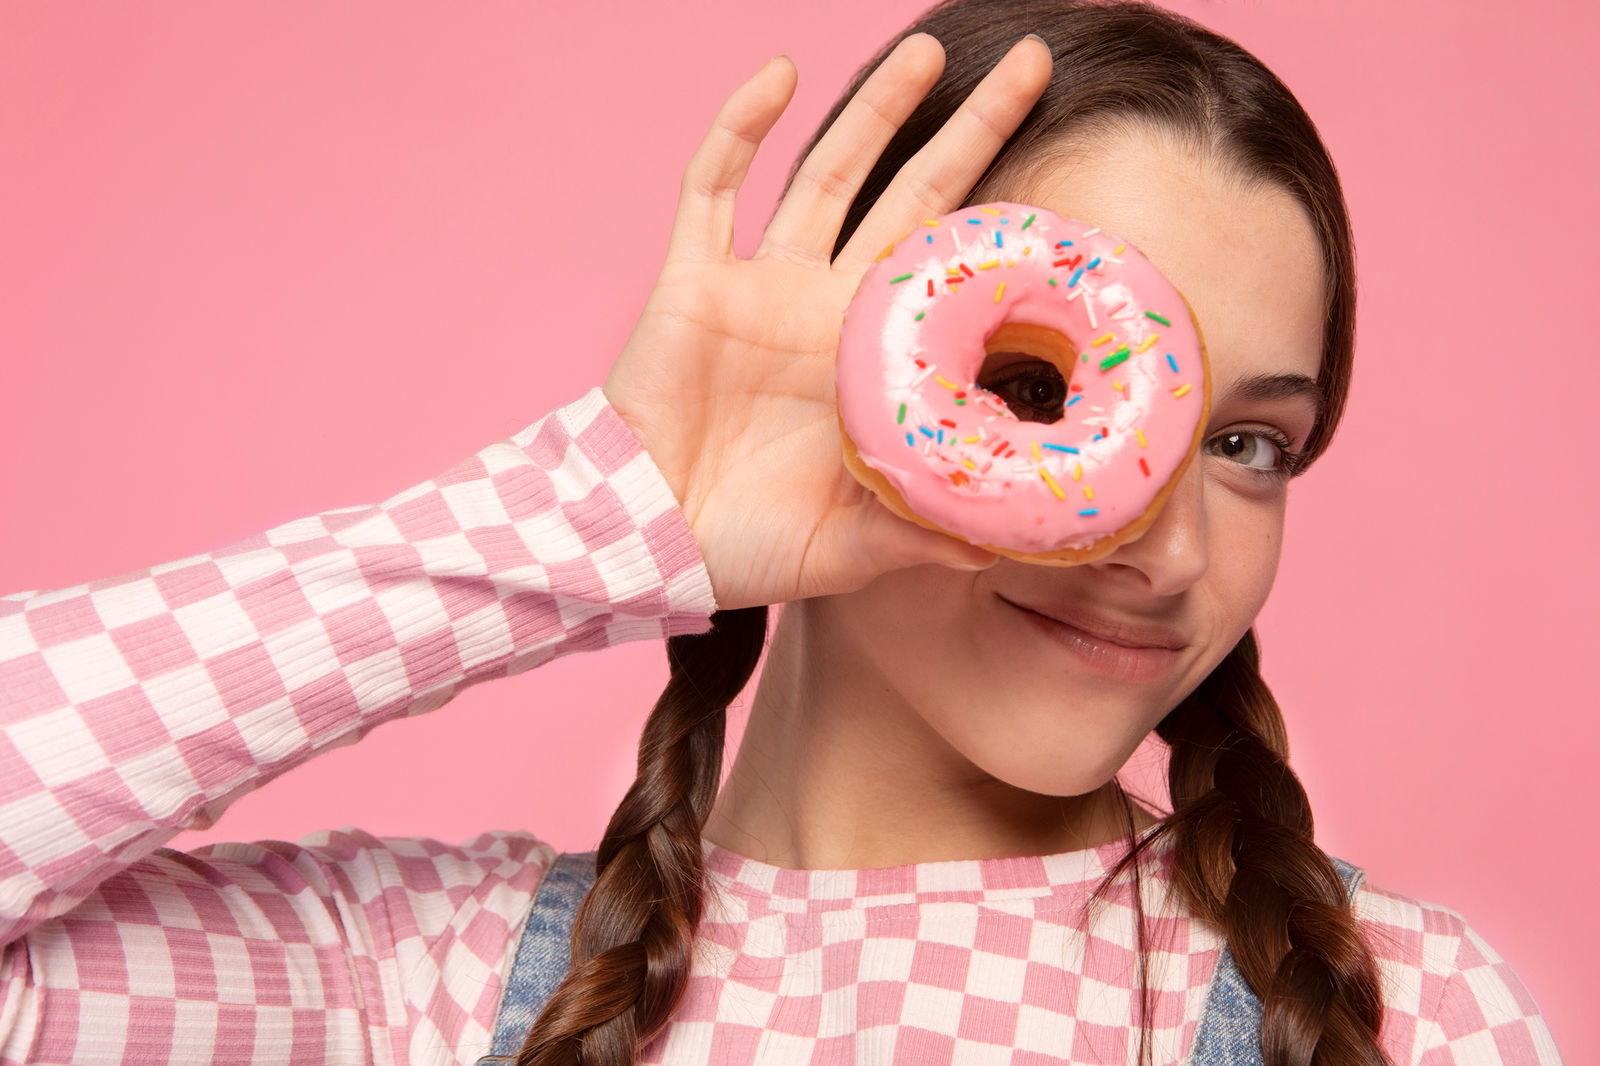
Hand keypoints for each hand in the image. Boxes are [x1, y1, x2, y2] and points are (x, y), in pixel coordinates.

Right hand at [602, 34, 1052, 610]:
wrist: (641, 543)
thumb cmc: (744, 550)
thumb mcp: (848, 550)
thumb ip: (921, 536)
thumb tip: (1013, 542)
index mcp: (871, 365)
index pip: (952, 274)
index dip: (1003, 229)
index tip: (1067, 189)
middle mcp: (825, 309)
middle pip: (911, 196)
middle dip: (970, 130)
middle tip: (1031, 63)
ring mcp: (759, 285)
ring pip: (826, 173)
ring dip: (875, 110)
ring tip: (927, 49)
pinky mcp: (693, 279)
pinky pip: (713, 186)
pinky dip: (741, 129)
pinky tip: (780, 76)